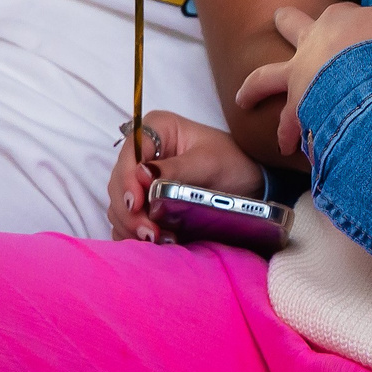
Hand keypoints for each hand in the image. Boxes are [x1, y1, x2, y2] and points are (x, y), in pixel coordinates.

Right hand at [106, 110, 264, 242]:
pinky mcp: (145, 202)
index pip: (129, 154)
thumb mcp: (208, 163)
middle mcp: (143, 151)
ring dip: (132, 224)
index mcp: (156, 129)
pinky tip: (151, 243)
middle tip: (150, 232)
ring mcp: (141, 178)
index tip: (137, 204)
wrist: (251, 184)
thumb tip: (141, 175)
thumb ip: (175, 170)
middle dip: (131, 210)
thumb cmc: (234, 163)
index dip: (127, 180)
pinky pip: (127, 219)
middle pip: (119, 182)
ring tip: (156, 239)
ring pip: (120, 204)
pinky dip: (133, 233)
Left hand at [236, 0, 371, 155]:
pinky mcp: (299, 110)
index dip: (357, 22)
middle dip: (284, 21)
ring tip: (243, 100)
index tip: (371, 35)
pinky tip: (289, 148)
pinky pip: (288, 126)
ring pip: (264, 79)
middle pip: (289, 26)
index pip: (340, 14)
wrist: (369, 80)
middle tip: (277, 18)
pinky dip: (288, 137)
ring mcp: (298, 78)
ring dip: (252, 91)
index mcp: (332, 20)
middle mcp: (309, 45)